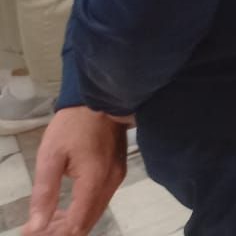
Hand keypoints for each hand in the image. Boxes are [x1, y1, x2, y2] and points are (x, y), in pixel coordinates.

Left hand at [25, 107, 131, 235]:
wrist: (100, 98)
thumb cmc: (72, 124)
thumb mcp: (50, 156)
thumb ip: (44, 193)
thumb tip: (36, 226)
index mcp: (94, 180)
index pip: (77, 223)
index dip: (56, 235)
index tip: (33, 234)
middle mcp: (111, 182)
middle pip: (88, 222)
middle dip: (62, 232)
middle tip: (36, 230)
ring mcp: (118, 176)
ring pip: (95, 213)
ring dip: (72, 222)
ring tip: (47, 222)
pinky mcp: (119, 170)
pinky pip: (100, 200)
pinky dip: (83, 210)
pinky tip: (66, 209)